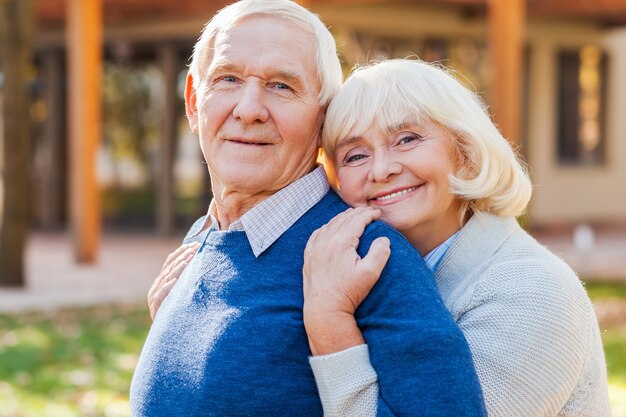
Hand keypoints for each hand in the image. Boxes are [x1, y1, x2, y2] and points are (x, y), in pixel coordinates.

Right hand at [148, 242, 200, 319]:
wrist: (169, 336)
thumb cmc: (179, 313)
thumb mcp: (183, 293)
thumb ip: (186, 279)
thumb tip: (201, 263)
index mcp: (162, 281)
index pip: (170, 262)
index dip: (182, 252)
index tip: (195, 244)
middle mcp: (156, 287)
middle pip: (169, 268)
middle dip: (183, 256)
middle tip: (196, 248)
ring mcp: (154, 298)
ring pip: (166, 279)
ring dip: (177, 269)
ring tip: (188, 260)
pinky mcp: (155, 309)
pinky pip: (160, 296)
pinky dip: (167, 288)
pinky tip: (174, 281)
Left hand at [303, 207, 390, 354]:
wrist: (325, 310)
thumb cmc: (349, 293)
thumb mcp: (371, 274)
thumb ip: (380, 252)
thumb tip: (383, 238)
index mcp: (341, 242)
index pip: (357, 219)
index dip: (369, 214)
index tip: (378, 213)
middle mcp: (325, 241)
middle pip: (343, 219)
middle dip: (357, 213)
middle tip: (369, 212)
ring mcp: (315, 248)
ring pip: (329, 224)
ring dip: (342, 218)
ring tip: (353, 217)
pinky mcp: (309, 256)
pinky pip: (317, 234)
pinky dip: (327, 227)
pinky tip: (331, 228)